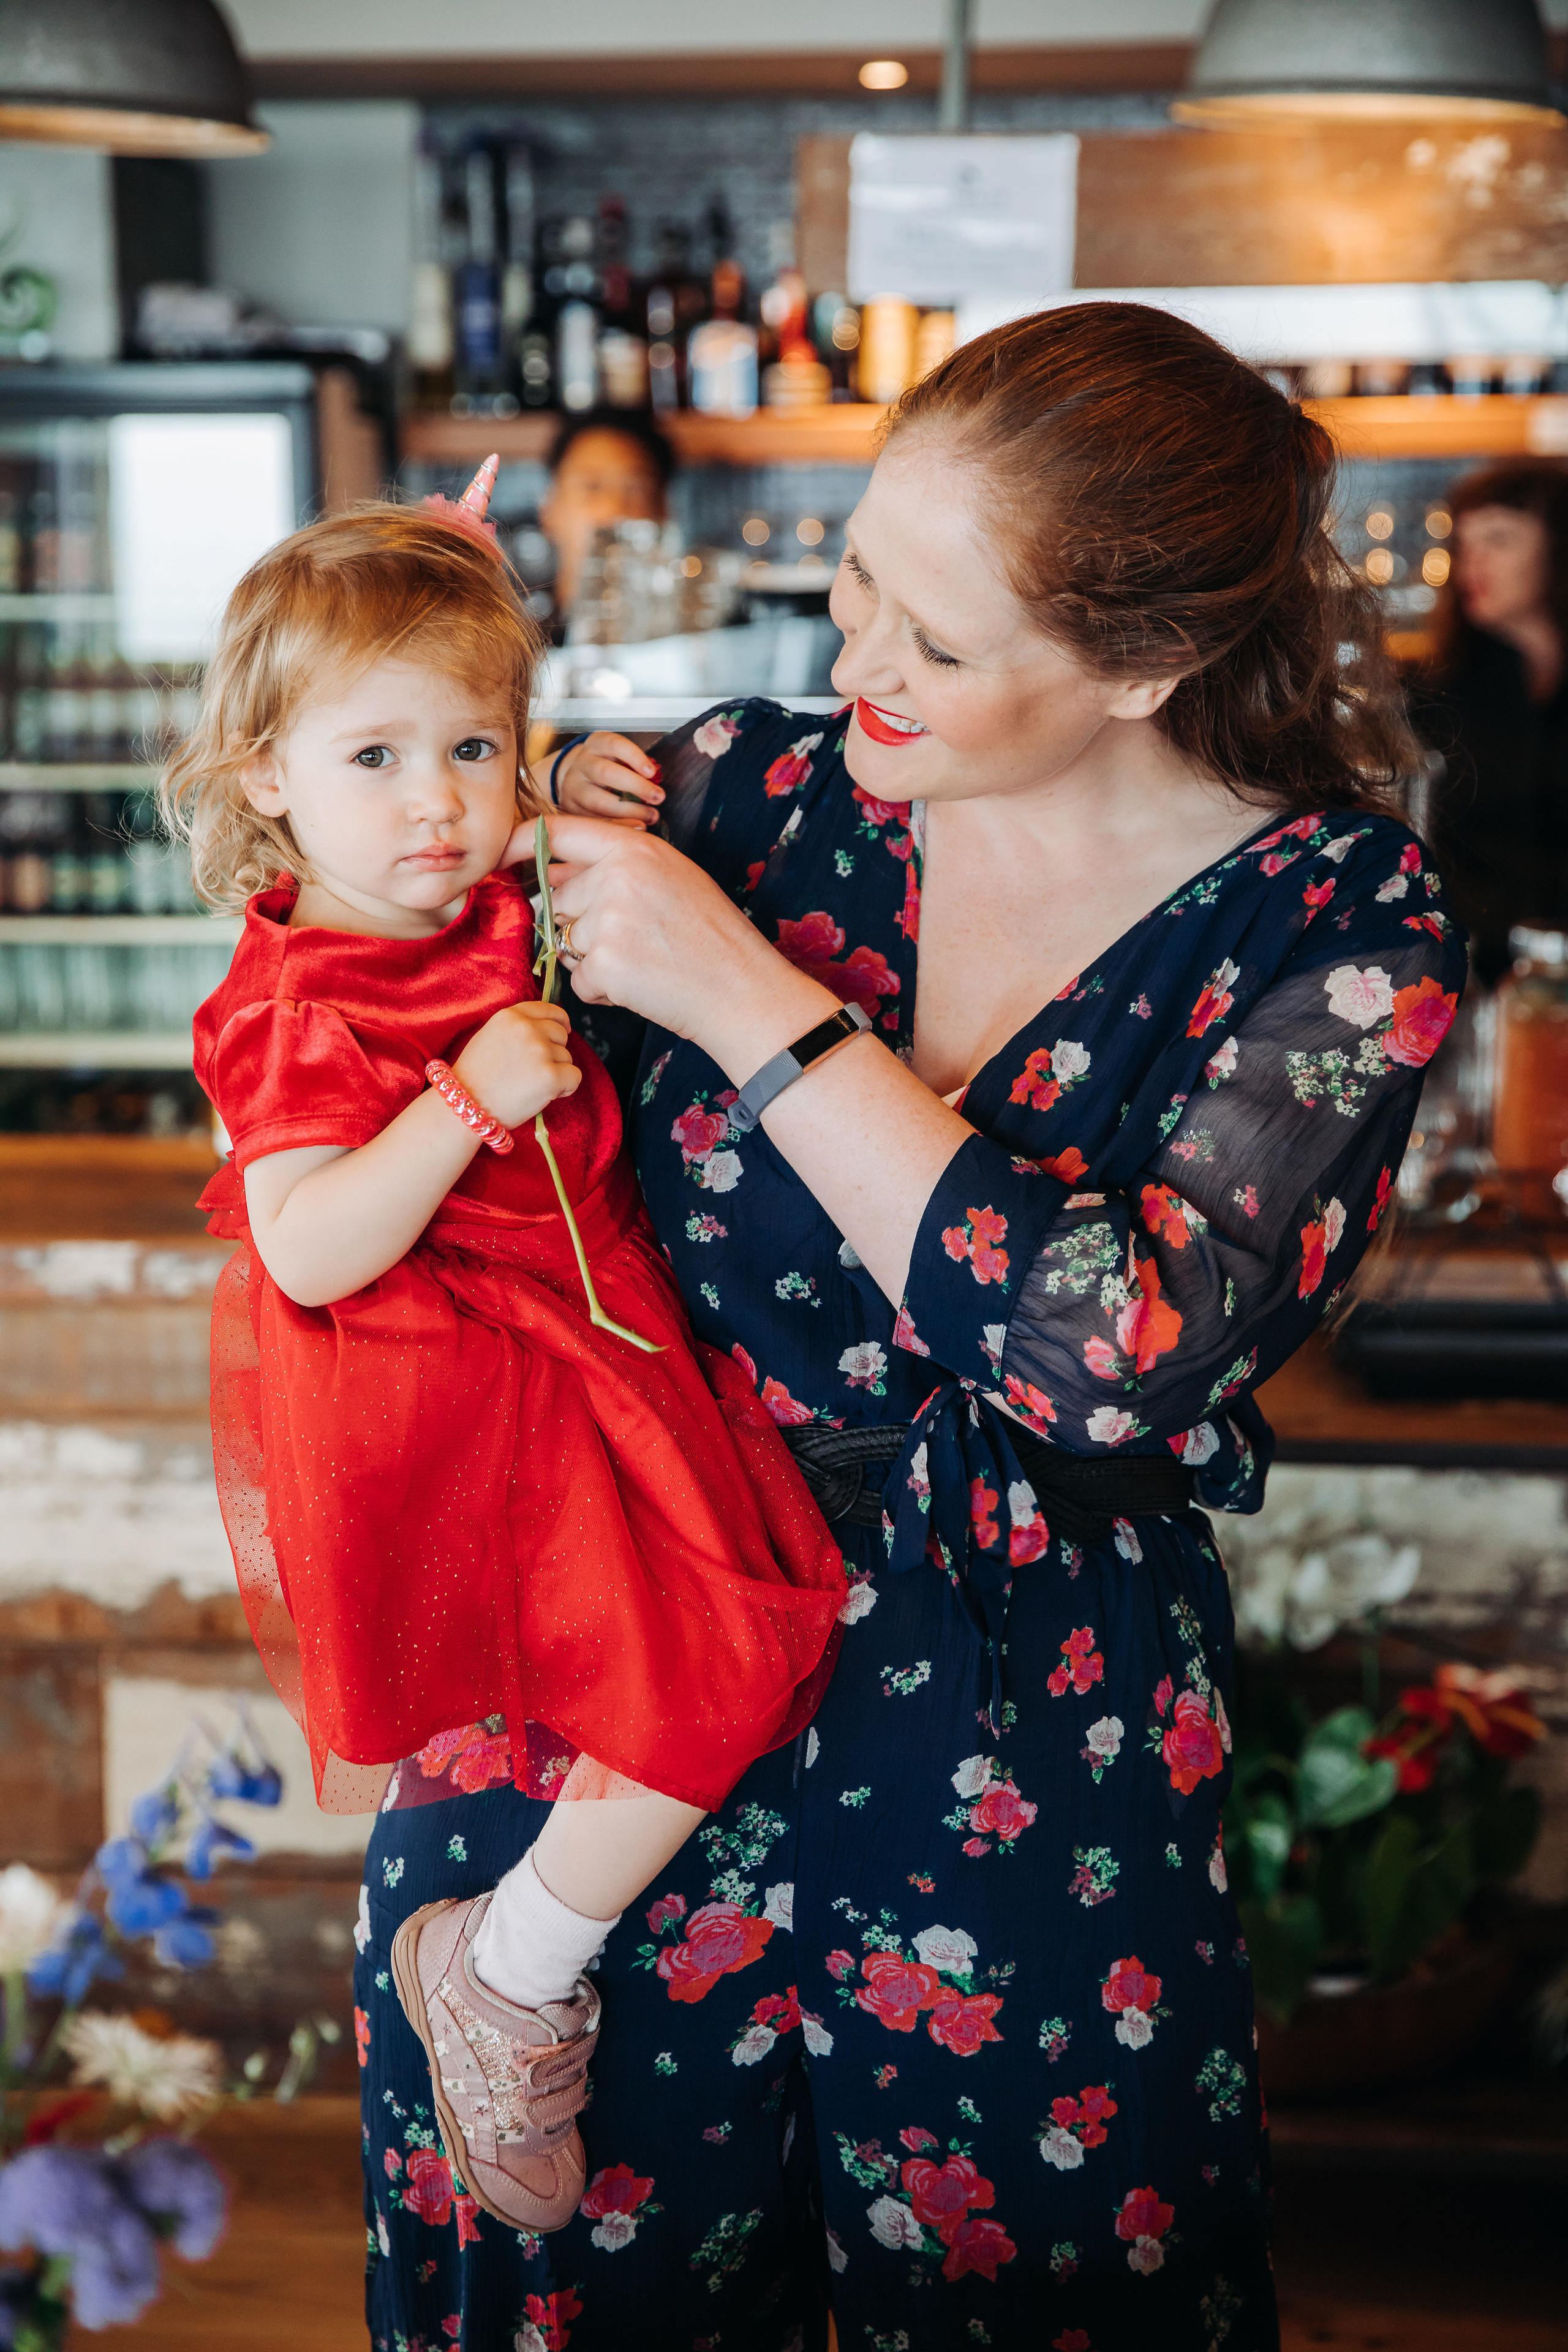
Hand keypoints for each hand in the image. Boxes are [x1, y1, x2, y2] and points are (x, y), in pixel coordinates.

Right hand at [452, 1000, 580, 1127]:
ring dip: (557, 1072)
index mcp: (510, 1016)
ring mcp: (539, 1051)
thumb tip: (549, 1028)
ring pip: (567, 1058)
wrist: (465, 1106)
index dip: (560, 1022)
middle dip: (554, 1052)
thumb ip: (517, 1028)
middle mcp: (527, 1028)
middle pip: (561, 1034)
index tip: (564, 1031)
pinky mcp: (550, 1076)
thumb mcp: (490, 1036)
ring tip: (531, 1085)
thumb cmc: (475, 1077)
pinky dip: (566, 1088)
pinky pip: (574, 1077)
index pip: (549, 1010)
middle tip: (534, 1071)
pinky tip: (546, 1095)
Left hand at [544, 814, 836, 1075]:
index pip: (559, 832)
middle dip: (582, 924)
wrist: (743, 989)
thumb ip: (614, 868)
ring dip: (593, 960)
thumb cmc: (711, 937)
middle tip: (636, 941)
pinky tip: (642, 985)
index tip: (499, 852)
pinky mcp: (606, 963)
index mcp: (635, 849)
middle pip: (559, 899)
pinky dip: (603, 990)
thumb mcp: (670, 880)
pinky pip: (579, 978)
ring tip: (644, 962)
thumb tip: (552, 873)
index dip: (522, 841)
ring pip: (566, 941)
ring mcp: (610, 919)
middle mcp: (618, 876)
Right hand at [550, 733, 664, 826]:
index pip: (615, 745)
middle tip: (658, 797)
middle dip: (636, 787)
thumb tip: (656, 788)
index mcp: (596, 744)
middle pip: (607, 773)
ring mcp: (573, 786)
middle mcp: (582, 763)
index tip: (652, 772)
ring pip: (599, 801)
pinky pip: (595, 820)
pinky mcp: (571, 808)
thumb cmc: (606, 767)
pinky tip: (635, 828)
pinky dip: (618, 826)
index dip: (634, 757)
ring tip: (651, 817)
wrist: (573, 777)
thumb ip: (634, 767)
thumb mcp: (617, 757)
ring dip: (629, 811)